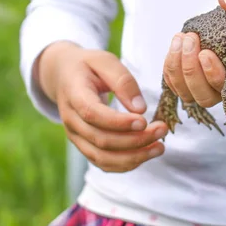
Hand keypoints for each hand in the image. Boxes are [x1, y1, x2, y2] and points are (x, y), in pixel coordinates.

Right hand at [35, 41, 167, 172]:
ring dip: (133, 157)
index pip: (93, 114)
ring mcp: (76, 136)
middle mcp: (71, 120)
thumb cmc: (88, 66)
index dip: (118, 122)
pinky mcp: (84, 145)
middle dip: (135, 140)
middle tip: (161, 129)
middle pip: (101, 140)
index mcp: (74, 94)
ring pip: (102, 158)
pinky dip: (126, 164)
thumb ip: (122, 81)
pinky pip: (103, 163)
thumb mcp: (105, 61)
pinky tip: (146, 154)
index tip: (144, 121)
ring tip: (159, 147)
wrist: (63, 76)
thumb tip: (140, 109)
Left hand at [162, 32, 225, 107]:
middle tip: (190, 39)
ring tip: (180, 38)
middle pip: (205, 97)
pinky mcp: (198, 77)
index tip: (205, 52)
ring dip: (177, 69)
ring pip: (188, 94)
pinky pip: (178, 84)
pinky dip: (171, 68)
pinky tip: (176, 44)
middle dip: (191, 71)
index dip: (214, 76)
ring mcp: (212, 84)